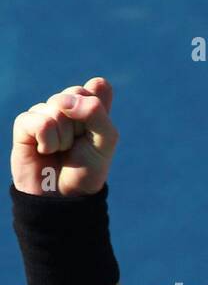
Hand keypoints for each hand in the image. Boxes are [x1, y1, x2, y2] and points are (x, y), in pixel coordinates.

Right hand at [10, 76, 117, 195]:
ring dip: (64, 137)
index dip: (98, 109)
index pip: (97, 88)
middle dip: (82, 124)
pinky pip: (39, 121)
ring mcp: (44, 113)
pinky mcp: (24, 125)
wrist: (65, 196)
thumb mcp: (106, 142)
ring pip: (57, 109)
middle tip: (78, 144)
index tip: (98, 131)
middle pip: (75, 93)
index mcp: (89, 107)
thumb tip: (64, 100)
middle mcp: (66, 107)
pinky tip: (45, 151)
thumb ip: (96, 113)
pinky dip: (48, 140)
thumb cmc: (88, 169)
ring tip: (61, 151)